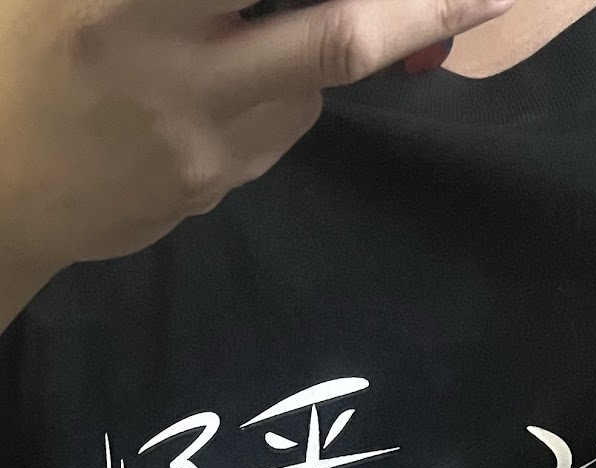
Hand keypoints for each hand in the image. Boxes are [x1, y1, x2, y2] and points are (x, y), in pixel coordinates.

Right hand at [0, 0, 512, 277]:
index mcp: (128, 5)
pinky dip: (275, 96)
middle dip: (423, 12)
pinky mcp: (214, 189)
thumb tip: (255, 1)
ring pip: (310, 88)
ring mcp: (204, 147)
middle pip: (333, 39)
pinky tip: (216, 88)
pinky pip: (277, 129)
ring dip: (312, 46)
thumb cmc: (14, 60)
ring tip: (239, 40)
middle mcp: (177, 73)